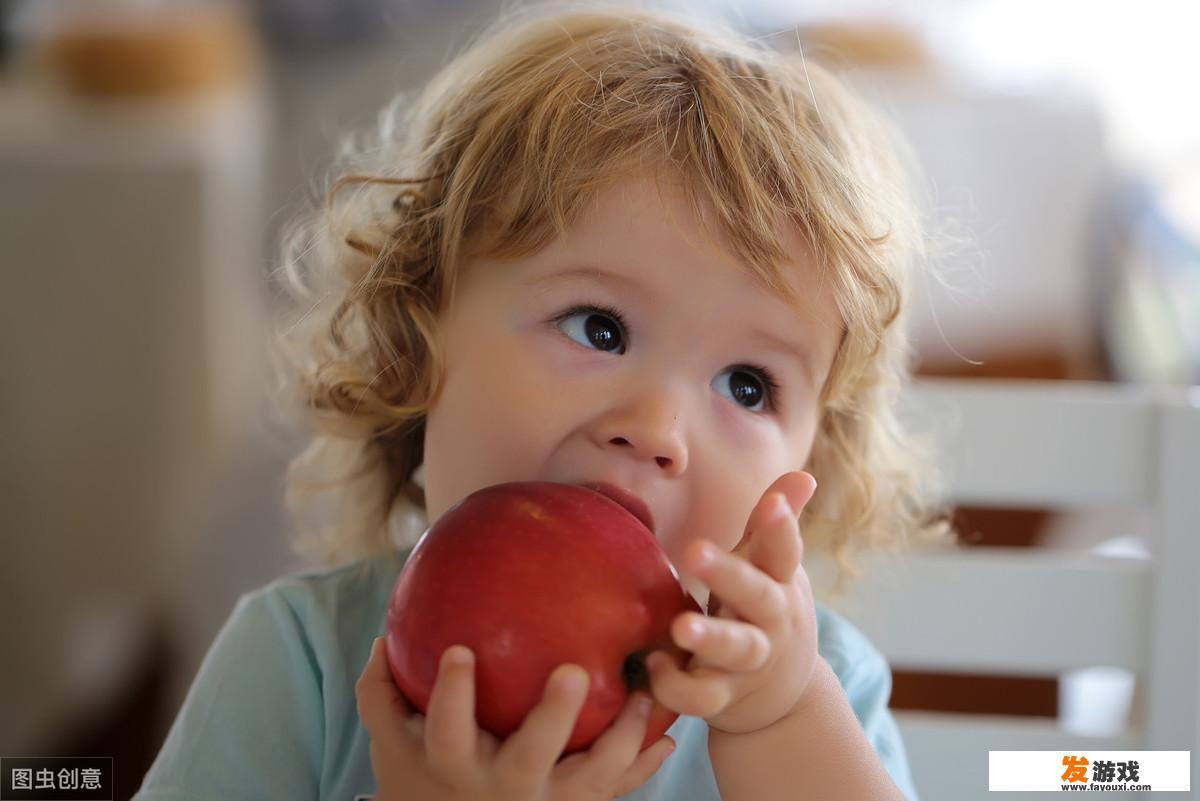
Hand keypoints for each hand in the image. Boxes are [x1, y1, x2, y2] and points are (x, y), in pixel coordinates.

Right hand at [356, 637, 675, 800]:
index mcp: (452, 764)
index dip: (452, 695)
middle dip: (552, 717)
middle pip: (528, 757)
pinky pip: (615, 792)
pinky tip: (666, 735)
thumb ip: (381, 692)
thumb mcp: (390, 743)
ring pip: (590, 779)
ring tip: (642, 695)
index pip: (447, 730)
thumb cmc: (421, 779)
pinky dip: (641, 766)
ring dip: (620, 738)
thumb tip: (383, 634)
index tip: (460, 651)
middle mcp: (500, 788)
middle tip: (573, 670)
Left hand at [646, 471, 820, 734]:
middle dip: (730, 575)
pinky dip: (676, 687)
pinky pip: (702, 697)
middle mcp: (771, 622)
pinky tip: (651, 665)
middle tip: (695, 550)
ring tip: (679, 626)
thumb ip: (774, 526)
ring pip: (735, 650)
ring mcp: (749, 663)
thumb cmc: (765, 612)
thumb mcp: (773, 570)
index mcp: (779, 583)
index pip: (784, 552)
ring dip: (709, 638)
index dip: (781, 528)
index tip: (771, 503)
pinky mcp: (723, 697)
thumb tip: (803, 476)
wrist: (783, 697)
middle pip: (758, 597)